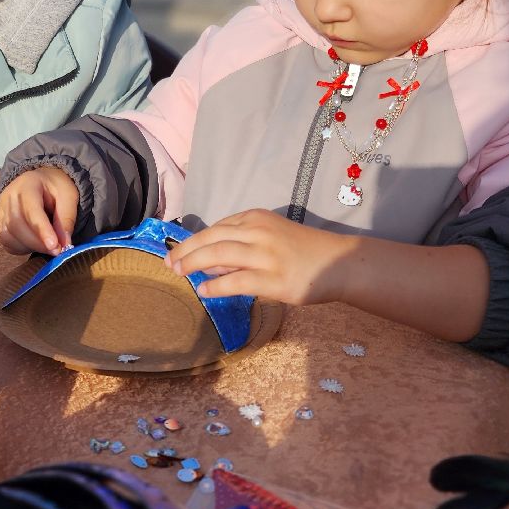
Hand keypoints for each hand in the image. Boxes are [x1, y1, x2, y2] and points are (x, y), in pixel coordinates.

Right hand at [0, 166, 76, 254]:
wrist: (41, 182)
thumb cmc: (55, 188)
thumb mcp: (69, 196)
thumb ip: (67, 218)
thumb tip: (64, 243)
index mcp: (27, 185)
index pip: (31, 210)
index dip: (42, 230)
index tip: (54, 246)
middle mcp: (9, 197)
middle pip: (16, 224)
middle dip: (38, 242)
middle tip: (56, 250)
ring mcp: (1, 211)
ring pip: (9, 236)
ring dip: (30, 247)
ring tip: (48, 247)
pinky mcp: (0, 224)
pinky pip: (6, 242)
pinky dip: (21, 249)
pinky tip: (35, 245)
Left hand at [164, 208, 356, 305]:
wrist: (339, 263)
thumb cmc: (303, 250)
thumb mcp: (270, 236)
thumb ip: (240, 246)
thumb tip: (207, 262)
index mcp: (256, 218)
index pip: (217, 227)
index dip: (193, 240)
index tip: (177, 251)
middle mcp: (259, 231)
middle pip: (212, 237)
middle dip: (186, 250)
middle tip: (169, 262)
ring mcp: (266, 255)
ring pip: (220, 254)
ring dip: (194, 264)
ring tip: (179, 273)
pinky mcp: (274, 279)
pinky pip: (236, 281)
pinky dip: (216, 285)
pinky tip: (203, 291)